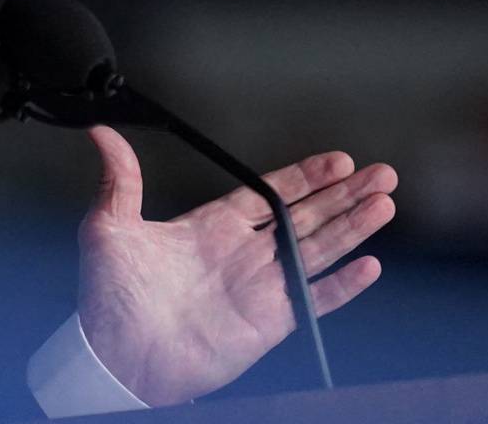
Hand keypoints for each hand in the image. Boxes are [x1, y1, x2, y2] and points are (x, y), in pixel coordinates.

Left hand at [76, 126, 396, 406]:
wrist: (117, 356)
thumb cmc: (109, 296)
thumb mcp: (109, 226)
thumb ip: (119, 179)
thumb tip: (102, 132)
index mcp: (212, 225)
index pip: (270, 192)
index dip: (306, 176)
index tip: (338, 159)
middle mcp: (243, 252)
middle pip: (307, 215)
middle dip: (344, 194)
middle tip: (381, 172)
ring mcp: (259, 286)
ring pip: (318, 249)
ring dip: (353, 227)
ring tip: (385, 203)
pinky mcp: (268, 321)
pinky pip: (314, 299)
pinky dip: (342, 285)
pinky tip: (369, 266)